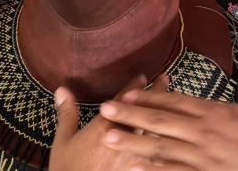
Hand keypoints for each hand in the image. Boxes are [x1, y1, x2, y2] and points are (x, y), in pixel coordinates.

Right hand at [50, 75, 168, 170]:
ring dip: (165, 114)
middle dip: (156, 94)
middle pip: (145, 111)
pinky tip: (175, 137)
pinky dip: (167, 142)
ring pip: (156, 130)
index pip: (123, 101)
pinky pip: (160, 154)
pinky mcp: (142, 167)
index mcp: (104, 127)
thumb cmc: (68, 169)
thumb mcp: (63, 141)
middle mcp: (124, 137)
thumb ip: (67, 114)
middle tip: (165, 80)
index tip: (143, 76)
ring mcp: (136, 155)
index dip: (134, 87)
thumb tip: (62, 89)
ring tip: (174, 104)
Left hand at [100, 76, 237, 170]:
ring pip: (163, 147)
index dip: (148, 98)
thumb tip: (185, 100)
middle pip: (161, 121)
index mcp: (213, 114)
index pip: (174, 102)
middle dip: (131, 114)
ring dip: (134, 141)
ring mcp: (203, 158)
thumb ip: (211, 107)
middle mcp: (204, 134)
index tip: (126, 94)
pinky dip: (154, 170)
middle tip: (106, 108)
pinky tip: (134, 167)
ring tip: (110, 135)